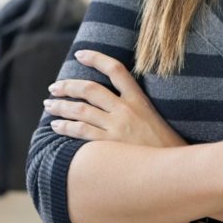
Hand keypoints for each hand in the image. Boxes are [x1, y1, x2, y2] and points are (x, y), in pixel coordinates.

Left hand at [44, 49, 185, 147]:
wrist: (173, 169)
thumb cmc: (164, 145)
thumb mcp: (153, 117)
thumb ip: (134, 106)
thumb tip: (111, 100)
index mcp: (139, 99)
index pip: (116, 69)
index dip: (96, 58)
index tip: (80, 54)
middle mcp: (126, 110)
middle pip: (91, 89)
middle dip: (68, 86)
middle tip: (54, 87)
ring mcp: (117, 128)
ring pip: (81, 110)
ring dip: (61, 106)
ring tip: (49, 104)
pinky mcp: (110, 145)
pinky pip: (81, 132)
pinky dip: (66, 127)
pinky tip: (56, 126)